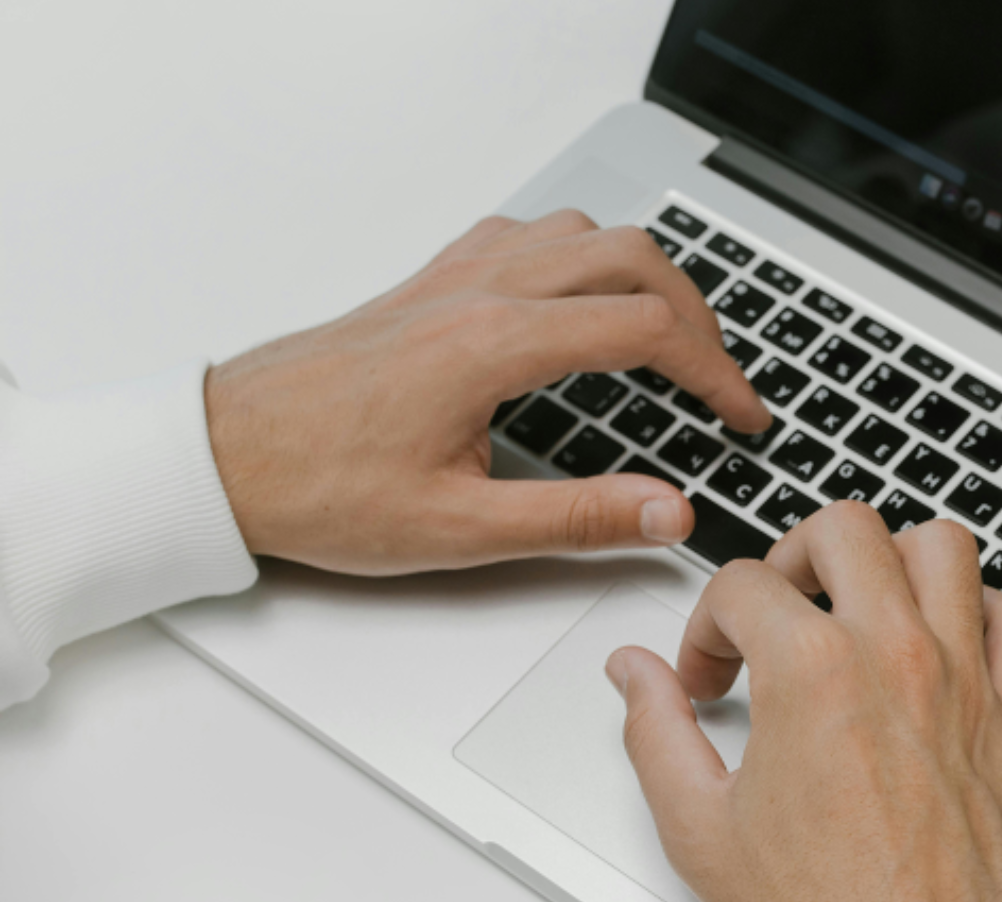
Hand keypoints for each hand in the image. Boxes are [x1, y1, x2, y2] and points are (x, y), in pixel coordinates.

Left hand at [205, 211, 769, 574]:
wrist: (222, 455)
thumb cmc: (321, 488)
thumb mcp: (459, 529)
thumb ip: (577, 518)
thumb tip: (668, 513)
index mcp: (496, 344)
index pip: (648, 328)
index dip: (715, 372)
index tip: (741, 414)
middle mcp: (480, 292)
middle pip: (632, 258)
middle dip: (697, 314)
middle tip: (720, 377)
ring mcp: (454, 276)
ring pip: (584, 234)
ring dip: (644, 275)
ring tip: (670, 336)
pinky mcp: (430, 282)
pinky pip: (529, 235)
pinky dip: (582, 258)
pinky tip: (580, 303)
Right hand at [607, 503, 1001, 901]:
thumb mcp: (698, 826)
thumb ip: (655, 731)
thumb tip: (634, 674)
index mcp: (812, 673)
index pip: (743, 585)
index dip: (706, 627)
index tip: (710, 674)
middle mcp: (896, 657)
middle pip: (844, 529)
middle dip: (794, 556)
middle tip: (781, 611)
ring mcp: (966, 680)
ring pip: (943, 547)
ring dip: (894, 560)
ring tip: (863, 604)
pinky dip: (984, 613)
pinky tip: (947, 644)